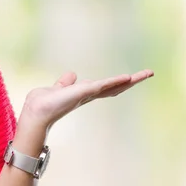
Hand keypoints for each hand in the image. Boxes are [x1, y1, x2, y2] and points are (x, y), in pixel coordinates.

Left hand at [18, 69, 153, 132]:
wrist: (36, 112)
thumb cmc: (43, 103)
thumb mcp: (57, 88)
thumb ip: (64, 83)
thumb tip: (72, 75)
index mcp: (84, 93)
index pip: (106, 86)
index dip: (119, 82)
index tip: (132, 76)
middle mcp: (89, 95)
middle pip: (115, 87)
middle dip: (132, 81)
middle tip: (149, 73)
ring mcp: (88, 94)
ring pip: (113, 86)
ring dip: (130, 80)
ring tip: (146, 74)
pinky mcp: (84, 92)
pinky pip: (102, 85)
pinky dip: (115, 81)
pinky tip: (127, 77)